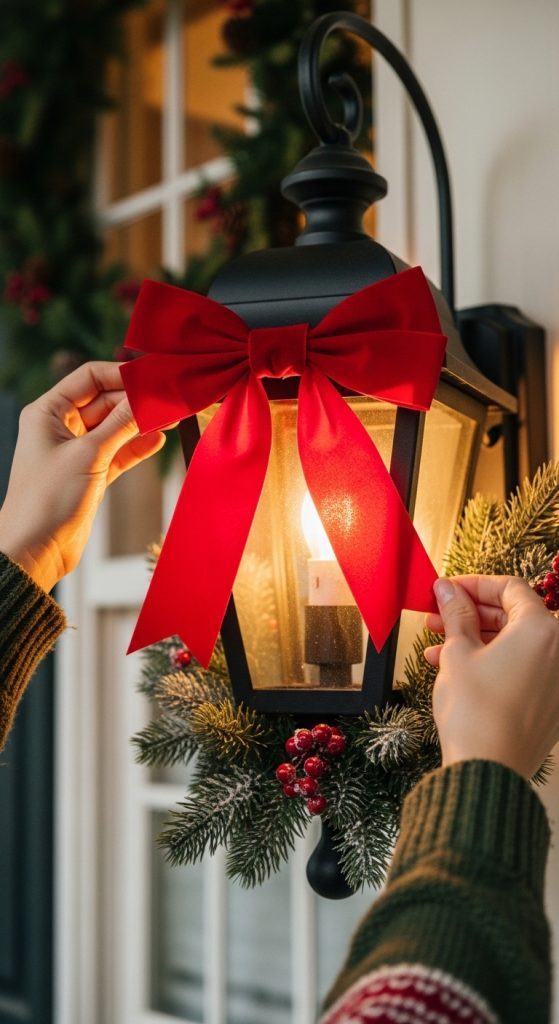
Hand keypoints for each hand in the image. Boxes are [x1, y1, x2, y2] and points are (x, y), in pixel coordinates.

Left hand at [0, 361, 168, 592]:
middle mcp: (61, 427)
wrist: (36, 549)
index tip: (152, 376)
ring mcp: (77, 451)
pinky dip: (137, 447)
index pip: (89, 378)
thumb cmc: (48, 499)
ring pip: (115, 427)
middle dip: (136, 400)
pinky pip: (118, 452)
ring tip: (172, 416)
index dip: (120, 374)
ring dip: (141, 423)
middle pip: (106, 401)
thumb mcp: (89, 454)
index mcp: (48, 412)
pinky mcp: (91, 473)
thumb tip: (148, 398)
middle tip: (169, 398)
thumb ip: (121, 424)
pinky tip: (159, 439)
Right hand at [424, 575, 558, 778]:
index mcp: (542, 630)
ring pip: (515, 645)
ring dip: (476, 640)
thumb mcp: (458, 651)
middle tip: (438, 615)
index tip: (448, 589)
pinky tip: (454, 668)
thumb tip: (448, 589)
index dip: (474, 585)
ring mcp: (558, 680)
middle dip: (472, 614)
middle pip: (514, 616)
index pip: (510, 588)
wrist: (487, 770)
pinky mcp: (551, 705)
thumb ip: (457, 614)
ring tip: (437, 646)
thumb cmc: (475, 711)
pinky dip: (492, 663)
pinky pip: (521, 669)